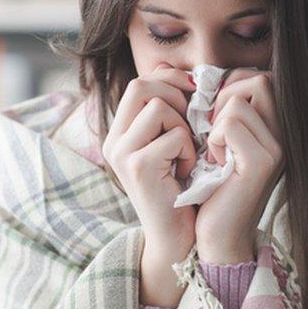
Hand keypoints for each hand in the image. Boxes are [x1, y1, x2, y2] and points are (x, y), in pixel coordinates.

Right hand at [101, 62, 197, 258]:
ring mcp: (121, 153)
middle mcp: (114, 140)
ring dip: (184, 127)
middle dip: (177, 97)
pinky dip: (189, 151)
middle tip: (191, 124)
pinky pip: (174, 135)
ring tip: (186, 153)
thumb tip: (174, 69)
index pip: (140, 81)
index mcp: (120, 132)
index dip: (170, 80)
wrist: (177, 238)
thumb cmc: (182, 189)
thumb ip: (169, 110)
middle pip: (143, 85)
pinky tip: (187, 172)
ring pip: (159, 107)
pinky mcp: (137, 167)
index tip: (194, 96)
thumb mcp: (172, 143)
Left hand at [194, 68, 284, 263]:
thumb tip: (198, 76)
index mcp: (276, 126)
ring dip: (215, 123)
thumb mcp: (217, 140)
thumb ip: (220, 108)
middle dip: (224, 97)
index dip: (230, 86)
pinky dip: (214, 139)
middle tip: (212, 129)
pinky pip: (230, 124)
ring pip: (238, 101)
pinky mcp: (263, 162)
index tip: (213, 116)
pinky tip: (215, 162)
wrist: (216, 233)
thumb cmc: (210, 185)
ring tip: (215, 150)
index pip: (259, 77)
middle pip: (258, 79)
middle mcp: (285, 134)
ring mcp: (278, 147)